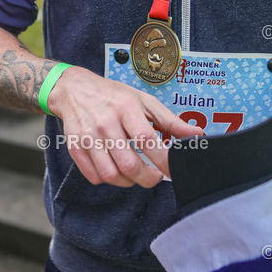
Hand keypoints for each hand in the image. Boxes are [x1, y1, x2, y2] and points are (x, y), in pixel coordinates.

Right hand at [48, 66, 204, 187]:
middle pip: (128, 164)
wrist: (75, 90)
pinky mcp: (76, 147)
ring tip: (135, 173)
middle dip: (147, 178)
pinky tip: (116, 169)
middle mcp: (105, 123)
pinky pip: (94, 176)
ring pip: (111, 174)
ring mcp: (88, 137)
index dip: (162, 160)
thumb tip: (196, 135)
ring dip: (129, 181)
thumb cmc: (113, 95)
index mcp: (125, 108)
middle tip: (154, 176)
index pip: (146, 140)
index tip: (170, 169)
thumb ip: (171, 121)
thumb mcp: (144, 101)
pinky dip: (109, 179)